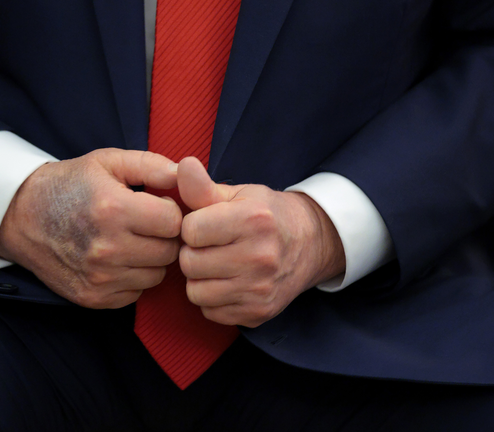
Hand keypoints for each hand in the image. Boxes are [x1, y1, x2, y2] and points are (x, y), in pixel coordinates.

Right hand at [0, 148, 182, 308]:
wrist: (21, 217)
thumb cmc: (70, 185)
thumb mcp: (107, 162)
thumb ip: (152, 165)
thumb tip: (187, 175)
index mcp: (112, 209)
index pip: (174, 223)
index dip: (171, 212)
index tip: (157, 207)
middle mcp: (106, 249)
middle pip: (169, 252)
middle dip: (165, 237)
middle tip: (146, 225)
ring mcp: (99, 278)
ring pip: (156, 276)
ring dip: (151, 260)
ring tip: (131, 241)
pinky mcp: (92, 298)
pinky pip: (136, 293)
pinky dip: (133, 278)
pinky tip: (117, 260)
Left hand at [177, 157, 344, 327]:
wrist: (311, 244)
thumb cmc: (266, 215)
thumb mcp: (239, 195)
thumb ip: (203, 186)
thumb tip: (183, 165)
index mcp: (253, 220)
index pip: (190, 231)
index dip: (192, 227)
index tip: (206, 225)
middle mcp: (259, 257)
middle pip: (189, 264)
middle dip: (193, 253)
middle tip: (212, 246)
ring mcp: (260, 289)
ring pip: (196, 292)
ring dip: (200, 279)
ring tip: (218, 265)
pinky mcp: (258, 313)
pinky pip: (211, 312)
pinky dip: (213, 299)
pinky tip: (229, 283)